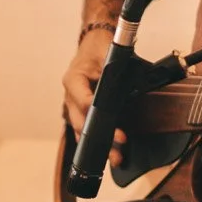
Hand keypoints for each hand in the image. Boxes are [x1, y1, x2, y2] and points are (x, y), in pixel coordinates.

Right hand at [62, 29, 126, 164]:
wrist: (94, 43)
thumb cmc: (100, 47)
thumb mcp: (109, 53)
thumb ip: (116, 68)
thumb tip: (130, 81)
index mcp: (73, 79)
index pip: (82, 100)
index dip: (96, 114)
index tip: (109, 125)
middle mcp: (70, 94)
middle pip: (82, 121)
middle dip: (100, 137)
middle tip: (118, 146)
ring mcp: (73, 104)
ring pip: (83, 129)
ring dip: (98, 145)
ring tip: (116, 158)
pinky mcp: (80, 110)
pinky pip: (84, 129)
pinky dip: (95, 141)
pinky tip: (106, 154)